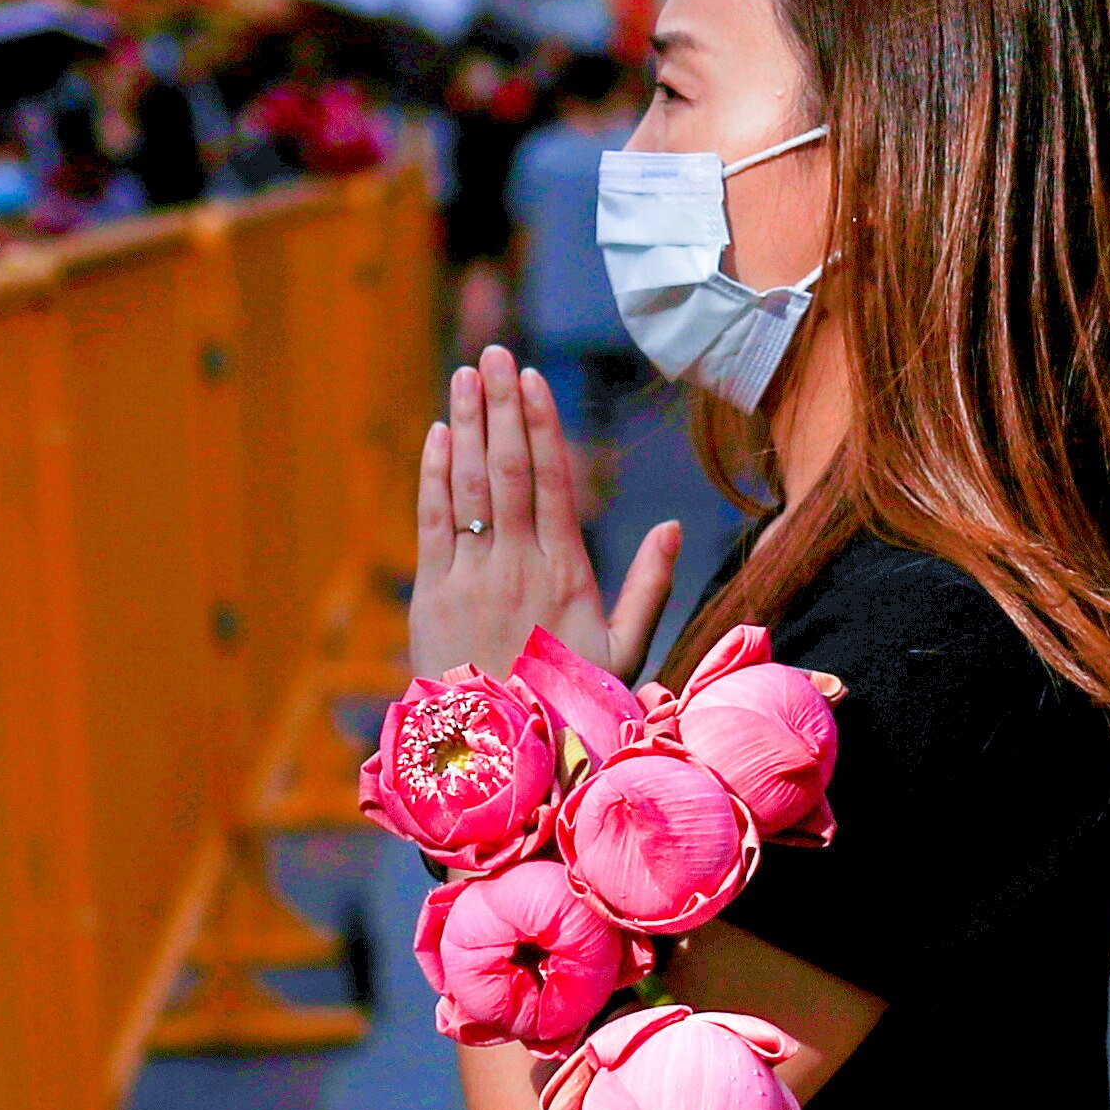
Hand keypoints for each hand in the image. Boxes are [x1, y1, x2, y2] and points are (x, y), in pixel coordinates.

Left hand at [411, 344, 679, 683]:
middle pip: (508, 470)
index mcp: (567, 573)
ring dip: (466, 425)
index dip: (541, 427)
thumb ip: (650, 587)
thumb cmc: (570, 705)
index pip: (553, 483)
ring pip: (469, 487)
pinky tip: (437, 435)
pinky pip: (434, 523)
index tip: (533, 381)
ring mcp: (473, 579)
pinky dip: (434, 476)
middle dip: (501, 407)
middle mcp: (519, 567)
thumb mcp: (625, 651)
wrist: (504, 754)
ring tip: (466, 376)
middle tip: (496, 355)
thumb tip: (675, 528)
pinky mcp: (434, 596)